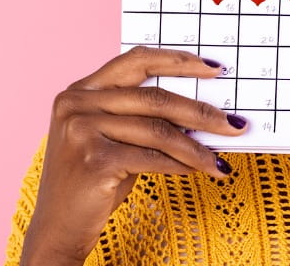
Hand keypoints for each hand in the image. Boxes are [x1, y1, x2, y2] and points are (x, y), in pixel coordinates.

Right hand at [20, 46, 248, 265]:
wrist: (57, 229)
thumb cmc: (93, 181)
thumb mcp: (112, 137)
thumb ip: (142, 116)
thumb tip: (201, 109)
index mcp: (81, 89)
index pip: (137, 60)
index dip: (179, 61)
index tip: (215, 69)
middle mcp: (76, 103)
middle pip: (154, 98)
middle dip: (200, 111)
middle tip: (232, 122)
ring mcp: (81, 130)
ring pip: (157, 130)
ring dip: (196, 146)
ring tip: (219, 157)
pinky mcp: (93, 160)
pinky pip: (151, 158)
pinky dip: (179, 165)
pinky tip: (196, 170)